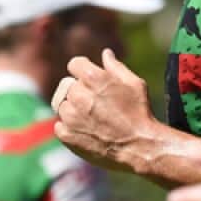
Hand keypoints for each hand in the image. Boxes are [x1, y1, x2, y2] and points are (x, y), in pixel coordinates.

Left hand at [53, 49, 159, 171]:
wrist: (139, 147)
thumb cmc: (140, 113)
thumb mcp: (134, 84)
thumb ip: (116, 67)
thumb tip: (105, 53)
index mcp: (93, 78)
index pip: (74, 64)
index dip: (83, 71)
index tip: (90, 80)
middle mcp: (78, 95)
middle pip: (68, 85)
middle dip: (80, 91)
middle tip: (96, 104)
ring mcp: (70, 116)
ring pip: (62, 105)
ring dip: (73, 109)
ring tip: (92, 119)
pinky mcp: (66, 135)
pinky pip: (60, 125)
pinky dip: (69, 128)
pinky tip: (87, 131)